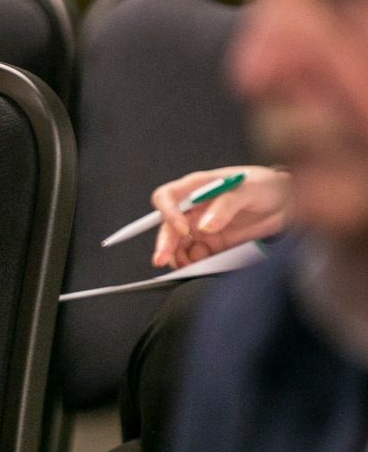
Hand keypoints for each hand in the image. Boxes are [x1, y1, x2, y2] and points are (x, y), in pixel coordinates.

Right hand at [151, 166, 288, 268]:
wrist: (289, 202)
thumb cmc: (267, 185)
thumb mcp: (248, 189)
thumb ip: (226, 205)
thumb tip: (205, 226)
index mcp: (198, 187)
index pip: (168, 196)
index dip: (168, 213)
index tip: (183, 229)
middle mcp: (195, 207)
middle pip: (169, 225)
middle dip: (165, 243)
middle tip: (163, 259)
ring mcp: (203, 227)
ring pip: (179, 244)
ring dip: (178, 256)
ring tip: (187, 266)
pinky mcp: (214, 243)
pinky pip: (196, 255)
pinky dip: (194, 263)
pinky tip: (201, 265)